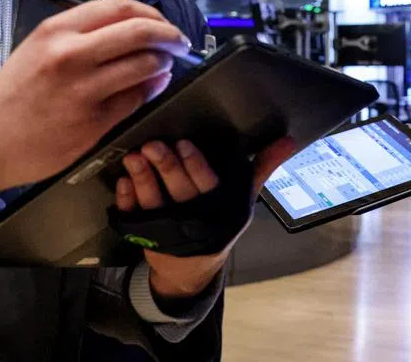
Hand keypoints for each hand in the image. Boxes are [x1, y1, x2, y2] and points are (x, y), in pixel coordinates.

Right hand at [0, 0, 191, 207]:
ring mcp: (83, 89)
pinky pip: (137, 98)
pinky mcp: (92, 122)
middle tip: (179, 43)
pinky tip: (152, 87)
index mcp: (57, 30)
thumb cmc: (15, 94)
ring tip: (164, 66)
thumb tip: (134, 29)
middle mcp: (71, 54)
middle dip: (170, 35)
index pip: (121, 8)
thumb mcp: (39, 49)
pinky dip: (152, 90)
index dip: (152, 13)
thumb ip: (84, 35)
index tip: (162, 23)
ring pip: (145, 65)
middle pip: (141, 31)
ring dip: (164, 64)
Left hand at [116, 136, 296, 298]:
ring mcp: (165, 229)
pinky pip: (131, 216)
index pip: (207, 184)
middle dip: (165, 167)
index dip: (194, 165)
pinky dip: (126, 199)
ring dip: (142, 179)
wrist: (192, 269)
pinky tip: (122, 181)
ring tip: (133, 157)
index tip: (183, 143)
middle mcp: (192, 218)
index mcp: (218, 208)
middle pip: (178, 191)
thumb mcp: (242, 198)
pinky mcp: (142, 234)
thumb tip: (288, 141)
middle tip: (152, 145)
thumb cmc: (218, 222)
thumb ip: (262, 167)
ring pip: (152, 202)